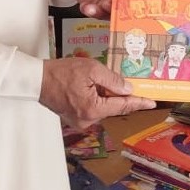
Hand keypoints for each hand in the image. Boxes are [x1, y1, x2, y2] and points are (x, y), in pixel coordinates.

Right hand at [40, 57, 154, 129]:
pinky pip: (93, 108)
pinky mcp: (75, 118)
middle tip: (129, 81)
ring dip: (106, 94)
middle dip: (120, 94)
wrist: (36, 80)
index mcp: (93, 109)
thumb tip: (128, 89)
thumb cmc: (60, 72)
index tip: (152, 102)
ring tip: (99, 78)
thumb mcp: (91, 69)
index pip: (123, 106)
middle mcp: (88, 120)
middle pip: (113, 107)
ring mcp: (80, 121)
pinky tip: (92, 85)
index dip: (139, 102)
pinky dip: (97, 98)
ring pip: (103, 107)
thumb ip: (112, 79)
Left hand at [69, 0, 140, 17]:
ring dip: (105, 11)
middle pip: (124, 4)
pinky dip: (92, 12)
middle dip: (118, 6)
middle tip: (110, 3)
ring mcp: (107, 1)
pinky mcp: (96, 8)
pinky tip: (87, 6)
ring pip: (112, 12)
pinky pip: (97, 14)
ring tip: (97, 6)